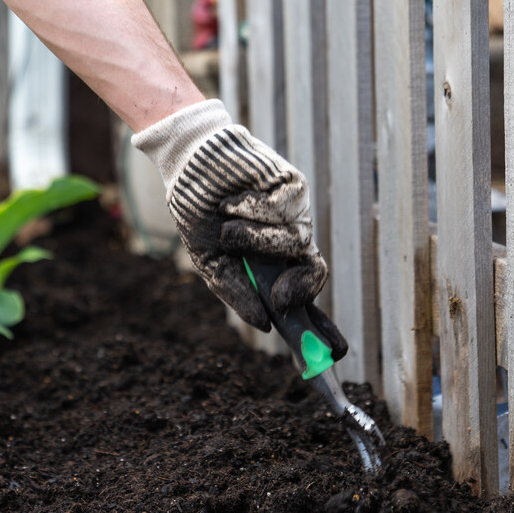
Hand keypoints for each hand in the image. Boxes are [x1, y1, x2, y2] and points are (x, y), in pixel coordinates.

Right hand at [132, 100, 333, 335]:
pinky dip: (251, 210)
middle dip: (299, 288)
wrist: (189, 166)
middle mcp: (289, 240)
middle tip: (278, 298)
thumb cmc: (200, 212)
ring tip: (227, 229)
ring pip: (296, 241)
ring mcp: (295, 213)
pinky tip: (233, 202)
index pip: (303, 291)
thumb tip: (264, 323)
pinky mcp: (294, 187)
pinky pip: (282, 210)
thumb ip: (236, 291)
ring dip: (255, 240)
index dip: (320, 322)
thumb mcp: (211, 261)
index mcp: (273, 262)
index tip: (324, 346)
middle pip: (316, 271)